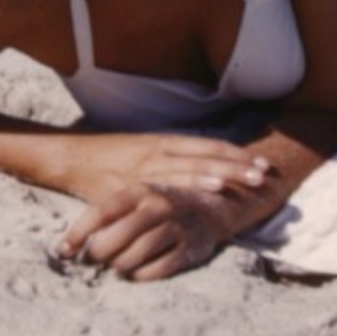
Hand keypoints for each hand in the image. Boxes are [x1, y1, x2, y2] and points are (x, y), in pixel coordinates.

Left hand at [58, 182, 232, 280]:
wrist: (216, 205)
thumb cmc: (164, 204)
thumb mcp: (140, 196)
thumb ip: (111, 213)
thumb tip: (70, 241)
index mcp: (142, 190)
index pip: (101, 212)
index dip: (78, 233)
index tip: (63, 250)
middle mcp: (159, 206)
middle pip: (115, 239)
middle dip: (97, 254)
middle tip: (92, 260)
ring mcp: (176, 227)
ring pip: (133, 258)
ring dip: (118, 266)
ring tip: (116, 265)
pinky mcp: (190, 249)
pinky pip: (155, 271)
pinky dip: (141, 275)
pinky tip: (137, 271)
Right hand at [63, 133, 269, 201]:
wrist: (71, 158)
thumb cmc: (109, 156)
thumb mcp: (145, 150)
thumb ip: (172, 158)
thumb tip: (204, 165)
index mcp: (165, 141)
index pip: (209, 145)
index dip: (236, 154)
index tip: (261, 161)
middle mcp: (160, 151)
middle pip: (207, 156)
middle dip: (238, 166)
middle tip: (265, 175)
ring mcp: (147, 168)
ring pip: (191, 169)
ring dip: (222, 176)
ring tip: (246, 182)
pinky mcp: (133, 185)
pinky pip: (166, 188)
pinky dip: (191, 188)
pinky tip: (207, 194)